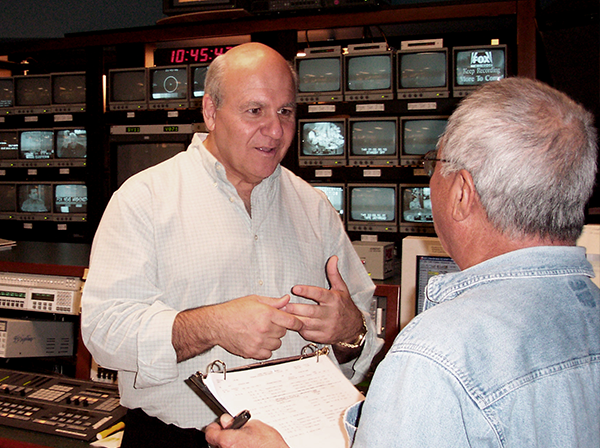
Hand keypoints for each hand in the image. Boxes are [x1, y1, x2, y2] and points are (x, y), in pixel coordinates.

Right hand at [173, 295, 302, 361]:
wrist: (217, 324)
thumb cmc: (233, 311)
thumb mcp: (255, 300)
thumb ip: (273, 302)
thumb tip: (287, 300)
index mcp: (267, 314)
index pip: (291, 321)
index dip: (298, 323)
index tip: (299, 324)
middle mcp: (265, 328)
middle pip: (284, 332)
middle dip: (279, 328)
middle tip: (269, 323)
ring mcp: (259, 342)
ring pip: (277, 343)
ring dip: (273, 339)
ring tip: (262, 332)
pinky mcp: (253, 352)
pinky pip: (268, 354)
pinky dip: (266, 349)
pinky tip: (258, 341)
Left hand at [205, 414, 288, 447]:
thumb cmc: (269, 445)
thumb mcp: (255, 426)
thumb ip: (237, 423)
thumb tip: (227, 421)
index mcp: (227, 441)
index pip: (210, 432)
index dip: (215, 427)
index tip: (219, 425)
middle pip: (216, 441)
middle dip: (224, 435)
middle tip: (235, 431)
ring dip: (230, 443)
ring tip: (244, 441)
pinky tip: (246, 446)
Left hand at [285, 256, 363, 346]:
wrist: (354, 328)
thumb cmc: (345, 306)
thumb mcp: (341, 289)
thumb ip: (334, 274)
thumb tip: (333, 258)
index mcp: (334, 300)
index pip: (319, 294)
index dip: (307, 291)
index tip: (295, 288)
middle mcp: (330, 313)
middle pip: (310, 311)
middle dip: (295, 308)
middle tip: (283, 305)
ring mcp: (327, 326)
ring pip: (307, 324)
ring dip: (294, 319)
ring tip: (282, 314)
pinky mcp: (323, 337)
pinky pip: (308, 334)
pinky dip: (299, 329)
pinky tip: (291, 324)